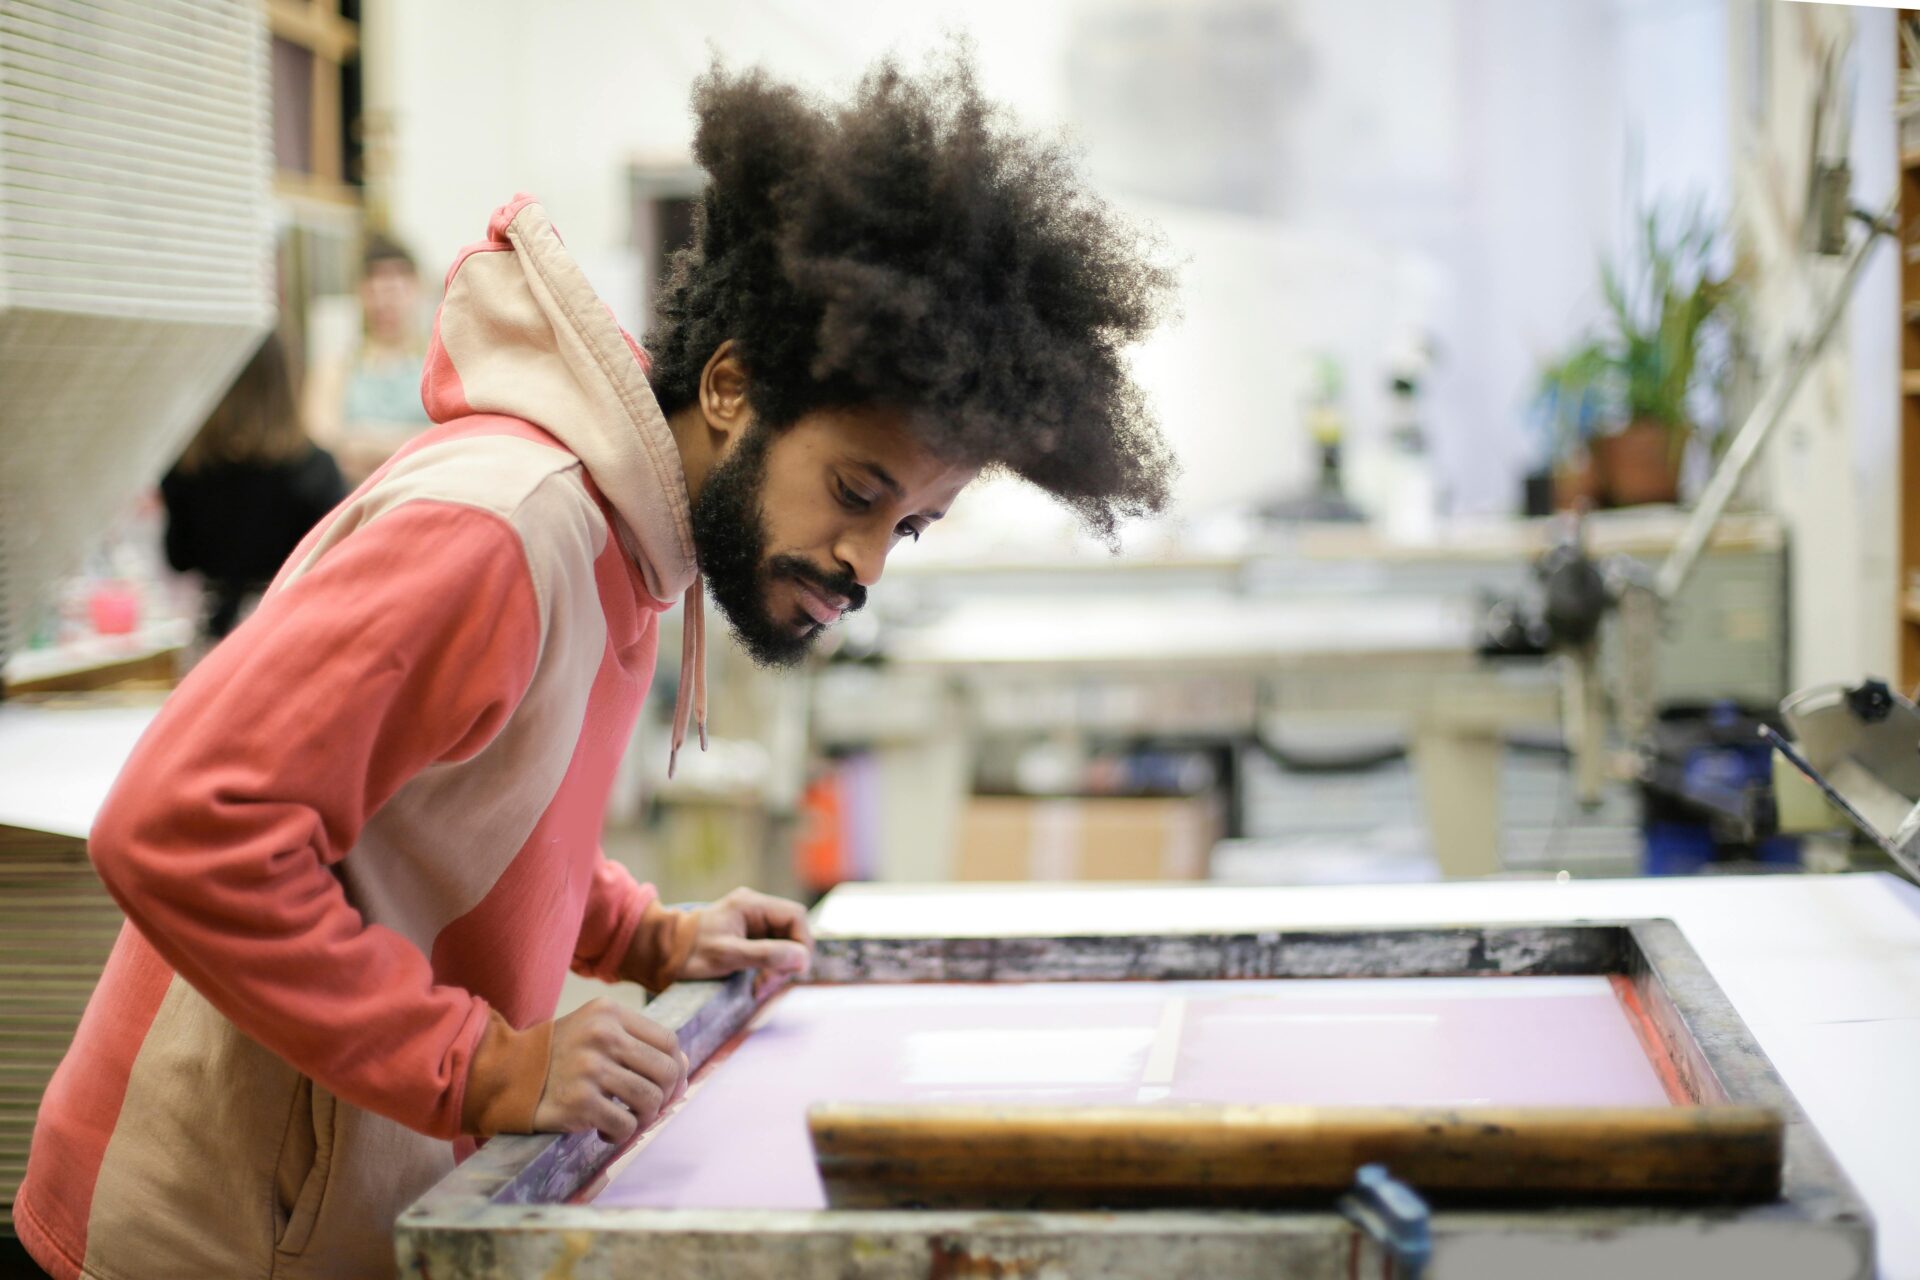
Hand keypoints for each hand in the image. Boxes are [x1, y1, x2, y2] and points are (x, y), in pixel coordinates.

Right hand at [532, 998, 688, 1142]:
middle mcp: (602, 1035)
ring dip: (644, 1118)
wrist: (504, 1075)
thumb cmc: (558, 1056)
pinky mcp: (580, 1102)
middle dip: (666, 1096)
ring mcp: (590, 1069)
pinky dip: (621, 1134)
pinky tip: (604, 1131)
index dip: (676, 1068)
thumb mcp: (594, 1031)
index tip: (669, 1086)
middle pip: (666, 1071)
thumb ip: (636, 1042)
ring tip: (627, 1120)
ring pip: (650, 1100)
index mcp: (609, 1012)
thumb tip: (683, 1068)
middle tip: (649, 1109)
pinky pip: (625, 1125)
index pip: (668, 1041)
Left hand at [679, 886, 813, 982]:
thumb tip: (804, 958)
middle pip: (791, 931)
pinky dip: (768, 969)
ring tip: (760, 987)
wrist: (659, 956)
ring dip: (778, 968)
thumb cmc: (688, 954)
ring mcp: (750, 923)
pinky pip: (770, 951)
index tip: (792, 969)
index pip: (795, 916)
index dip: (801, 943)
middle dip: (788, 959)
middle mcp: (754, 909)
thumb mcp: (727, 956)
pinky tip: (756, 984)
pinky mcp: (746, 938)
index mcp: (751, 904)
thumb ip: (766, 955)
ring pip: (783, 944)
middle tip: (768, 984)